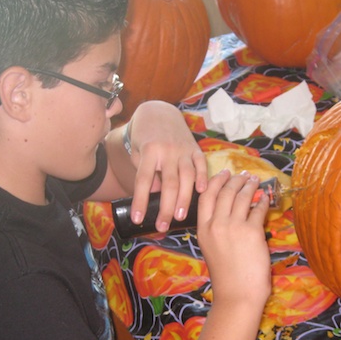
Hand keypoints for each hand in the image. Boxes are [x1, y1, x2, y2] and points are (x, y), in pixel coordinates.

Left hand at [127, 101, 206, 231]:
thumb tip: (158, 198)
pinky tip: (202, 193)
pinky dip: (202, 178)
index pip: (144, 180)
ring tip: (179, 217)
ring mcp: (184, 150)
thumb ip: (148, 174)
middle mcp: (167, 151)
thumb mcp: (139, 154)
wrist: (160, 112)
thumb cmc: (146, 138)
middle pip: (168, 183)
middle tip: (162, 227)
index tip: (138, 219)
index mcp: (149, 152)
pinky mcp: (196, 149)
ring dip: (184, 199)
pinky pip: (201, 165)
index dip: (141, 201)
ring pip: (186, 177)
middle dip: (165, 208)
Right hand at [197, 171, 271, 308]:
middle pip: (225, 192)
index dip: (216, 182)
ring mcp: (234, 227)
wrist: (237, 295)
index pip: (206, 197)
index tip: (224, 174)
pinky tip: (265, 198)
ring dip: (250, 186)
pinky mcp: (252, 232)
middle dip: (235, 180)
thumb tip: (232, 211)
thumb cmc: (226, 277)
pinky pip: (258, 209)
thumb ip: (218, 230)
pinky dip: (263, 201)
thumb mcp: (212, 249)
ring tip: (255, 181)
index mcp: (203, 230)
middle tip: (244, 175)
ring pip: (242, 196)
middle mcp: (216, 225)